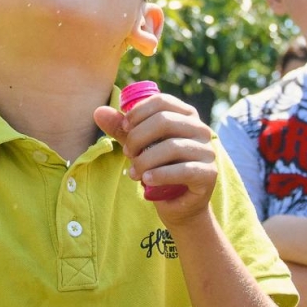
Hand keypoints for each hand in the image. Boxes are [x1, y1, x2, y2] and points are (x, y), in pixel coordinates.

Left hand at [93, 94, 216, 225]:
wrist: (179, 205)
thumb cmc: (158, 169)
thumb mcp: (138, 146)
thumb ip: (121, 129)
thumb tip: (98, 111)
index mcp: (185, 115)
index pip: (161, 101)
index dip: (138, 112)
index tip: (125, 128)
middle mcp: (200, 129)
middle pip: (164, 121)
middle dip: (138, 138)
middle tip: (127, 153)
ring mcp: (207, 151)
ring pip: (172, 147)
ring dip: (145, 160)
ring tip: (134, 173)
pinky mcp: (209, 174)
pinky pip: (183, 170)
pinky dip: (160, 174)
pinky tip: (146, 180)